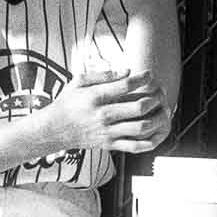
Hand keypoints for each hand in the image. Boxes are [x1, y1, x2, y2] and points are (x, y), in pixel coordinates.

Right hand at [41, 69, 169, 152]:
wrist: (54, 130)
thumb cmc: (68, 103)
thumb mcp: (79, 82)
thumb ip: (103, 75)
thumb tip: (127, 71)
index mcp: (96, 97)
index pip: (126, 85)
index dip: (143, 78)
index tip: (150, 74)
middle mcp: (103, 115)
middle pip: (139, 107)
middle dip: (155, 98)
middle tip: (160, 92)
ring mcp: (108, 132)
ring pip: (142, 128)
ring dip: (157, 118)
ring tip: (162, 111)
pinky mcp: (110, 145)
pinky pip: (136, 146)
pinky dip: (151, 141)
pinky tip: (156, 131)